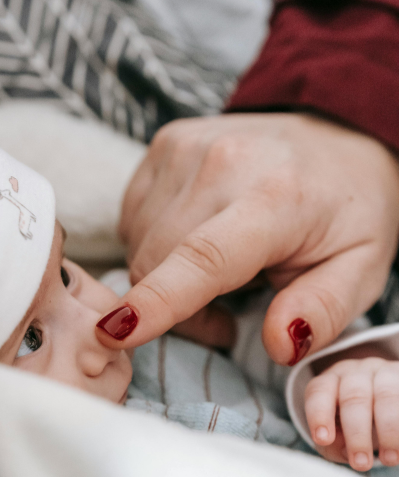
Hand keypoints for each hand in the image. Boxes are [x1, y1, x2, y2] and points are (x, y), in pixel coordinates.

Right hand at [95, 113, 398, 364]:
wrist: (332, 131)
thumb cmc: (345, 208)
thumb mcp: (361, 267)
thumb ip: (323, 309)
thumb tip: (279, 345)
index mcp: (276, 198)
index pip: (205, 256)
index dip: (158, 300)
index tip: (114, 332)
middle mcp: (221, 163)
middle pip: (157, 261)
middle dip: (176, 306)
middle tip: (226, 310)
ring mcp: (184, 148)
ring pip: (140, 243)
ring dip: (165, 275)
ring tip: (217, 268)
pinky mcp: (165, 144)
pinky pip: (134, 217)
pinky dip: (154, 242)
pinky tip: (194, 235)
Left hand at [305, 354, 398, 470]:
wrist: (387, 395)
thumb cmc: (353, 420)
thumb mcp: (337, 431)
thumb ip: (334, 444)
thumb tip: (346, 452)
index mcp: (330, 381)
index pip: (319, 392)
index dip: (319, 415)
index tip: (323, 440)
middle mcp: (355, 373)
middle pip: (354, 397)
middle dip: (357, 433)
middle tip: (361, 463)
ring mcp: (383, 373)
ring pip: (386, 396)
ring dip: (389, 431)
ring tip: (390, 459)